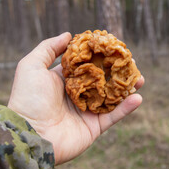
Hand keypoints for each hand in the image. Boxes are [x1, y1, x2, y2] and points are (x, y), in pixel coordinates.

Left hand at [8, 33, 143, 164]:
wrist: (29, 133)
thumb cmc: (28, 98)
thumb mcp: (31, 66)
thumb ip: (48, 48)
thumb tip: (68, 35)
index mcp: (64, 80)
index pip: (86, 64)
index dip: (100, 55)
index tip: (114, 46)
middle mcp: (77, 94)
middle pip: (103, 80)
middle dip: (118, 71)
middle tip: (131, 62)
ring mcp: (86, 111)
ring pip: (111, 97)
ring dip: (126, 88)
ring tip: (140, 78)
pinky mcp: (93, 127)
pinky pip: (113, 116)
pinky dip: (127, 108)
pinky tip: (138, 97)